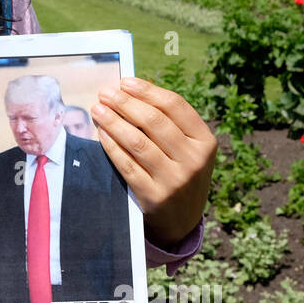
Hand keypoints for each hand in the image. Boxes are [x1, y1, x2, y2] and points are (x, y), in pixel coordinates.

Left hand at [91, 76, 215, 247]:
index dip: (147, 91)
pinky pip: (127, 165)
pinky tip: (101, 133)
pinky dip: (111, 146)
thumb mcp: (187, 148)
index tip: (125, 82)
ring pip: (138, 142)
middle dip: (125, 103)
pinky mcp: (154, 196)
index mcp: (205, 142)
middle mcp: (194, 160)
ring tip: (98, 109)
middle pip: (154, 122)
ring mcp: (175, 180)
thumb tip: (134, 88)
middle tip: (105, 93)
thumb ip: (168, 122)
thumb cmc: (180, 172)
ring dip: (113, 122)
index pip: (175, 106)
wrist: (182, 221)